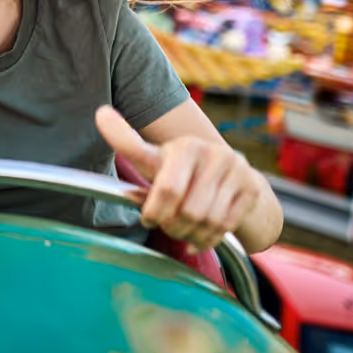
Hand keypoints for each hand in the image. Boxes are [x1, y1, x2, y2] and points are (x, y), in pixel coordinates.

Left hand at [95, 105, 259, 252]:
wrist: (232, 176)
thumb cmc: (182, 171)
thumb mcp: (155, 159)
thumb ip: (128, 144)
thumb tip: (101, 114)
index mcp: (184, 146)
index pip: (168, 188)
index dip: (154, 211)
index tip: (147, 218)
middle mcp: (212, 154)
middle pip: (187, 210)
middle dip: (172, 225)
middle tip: (166, 225)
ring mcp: (235, 171)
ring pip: (207, 221)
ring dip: (189, 233)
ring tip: (181, 229)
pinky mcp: (251, 189)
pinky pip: (226, 227)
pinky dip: (208, 239)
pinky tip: (198, 236)